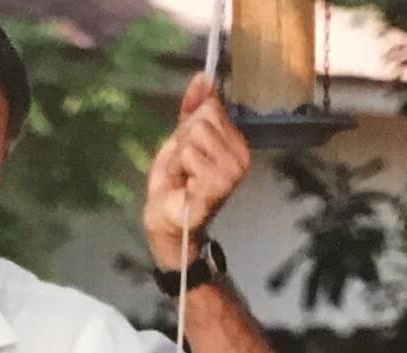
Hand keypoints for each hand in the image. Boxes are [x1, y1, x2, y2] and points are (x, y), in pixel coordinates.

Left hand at [144, 73, 250, 270]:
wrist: (166, 223)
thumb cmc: (174, 184)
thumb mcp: (180, 140)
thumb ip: (192, 109)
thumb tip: (203, 76)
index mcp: (235, 141)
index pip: (210, 108)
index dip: (188, 128)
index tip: (187, 153)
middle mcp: (240, 154)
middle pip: (202, 119)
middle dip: (182, 143)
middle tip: (183, 169)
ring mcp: (232, 170)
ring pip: (193, 136)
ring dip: (177, 159)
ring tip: (183, 178)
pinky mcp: (219, 183)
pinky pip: (188, 154)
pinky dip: (176, 170)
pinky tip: (183, 187)